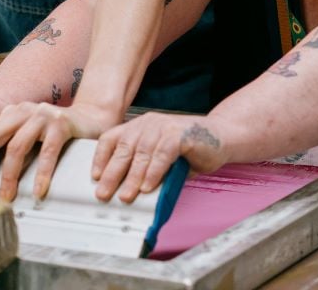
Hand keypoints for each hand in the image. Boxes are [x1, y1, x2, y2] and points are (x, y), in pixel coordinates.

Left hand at [0, 101, 118, 201]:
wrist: (90, 119)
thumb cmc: (55, 134)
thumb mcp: (27, 135)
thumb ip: (8, 146)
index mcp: (10, 113)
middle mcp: (22, 110)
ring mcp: (42, 115)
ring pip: (17, 147)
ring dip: (9, 177)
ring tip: (7, 198)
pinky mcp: (62, 124)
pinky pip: (47, 152)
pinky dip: (40, 174)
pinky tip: (37, 190)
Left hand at [92, 113, 225, 202]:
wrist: (222, 137)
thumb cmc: (190, 149)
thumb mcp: (161, 158)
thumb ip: (146, 169)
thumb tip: (127, 192)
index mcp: (139, 126)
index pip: (112, 138)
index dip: (101, 158)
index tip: (95, 177)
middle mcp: (148, 123)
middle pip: (123, 147)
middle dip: (112, 173)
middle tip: (103, 193)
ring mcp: (164, 126)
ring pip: (142, 152)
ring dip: (132, 177)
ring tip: (126, 196)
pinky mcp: (180, 134)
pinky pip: (162, 154)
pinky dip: (154, 172)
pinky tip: (148, 187)